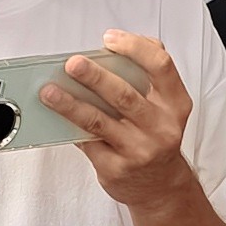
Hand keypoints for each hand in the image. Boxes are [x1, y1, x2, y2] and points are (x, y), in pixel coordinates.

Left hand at [36, 30, 204, 210]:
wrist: (161, 187)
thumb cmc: (157, 137)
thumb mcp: (166, 106)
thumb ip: (148, 76)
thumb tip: (109, 52)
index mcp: (175, 103)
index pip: (160, 66)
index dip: (135, 48)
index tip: (110, 39)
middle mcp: (161, 127)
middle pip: (125, 95)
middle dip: (95, 77)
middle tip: (73, 64)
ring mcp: (139, 150)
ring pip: (99, 121)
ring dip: (71, 104)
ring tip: (50, 92)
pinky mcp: (117, 168)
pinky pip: (88, 143)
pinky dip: (70, 128)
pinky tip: (55, 118)